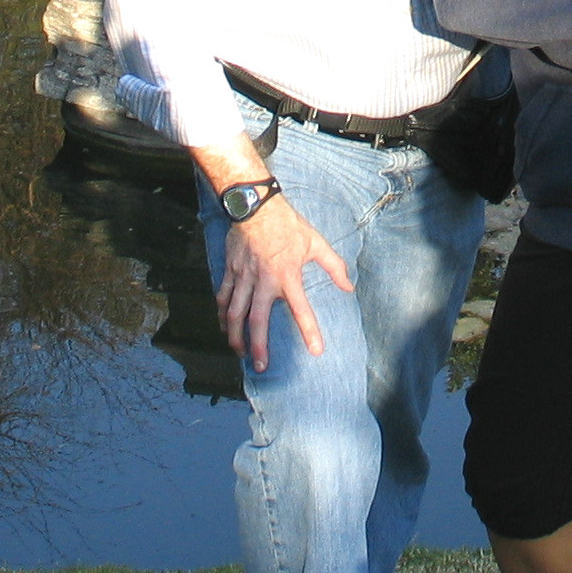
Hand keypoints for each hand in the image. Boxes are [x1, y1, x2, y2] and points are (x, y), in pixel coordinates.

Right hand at [219, 196, 354, 371]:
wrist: (256, 206)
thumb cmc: (288, 225)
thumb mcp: (316, 242)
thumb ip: (334, 266)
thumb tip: (349, 287)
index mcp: (288, 275)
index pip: (301, 309)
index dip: (309, 331)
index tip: (315, 350)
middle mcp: (264, 280)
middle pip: (257, 320)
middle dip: (258, 346)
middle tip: (261, 366)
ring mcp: (244, 277)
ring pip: (235, 312)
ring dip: (236, 335)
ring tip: (239, 352)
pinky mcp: (231, 271)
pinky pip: (223, 297)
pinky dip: (222, 314)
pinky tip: (224, 326)